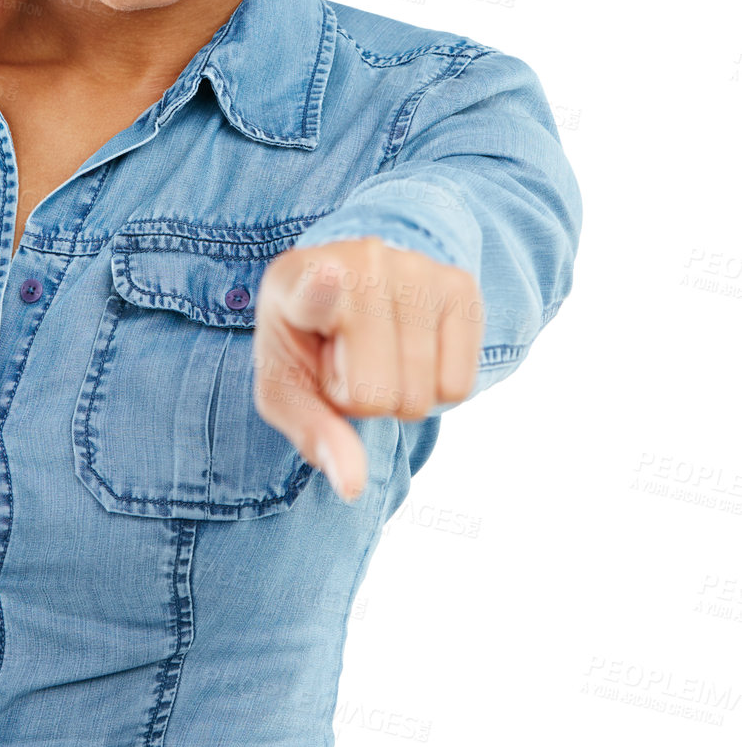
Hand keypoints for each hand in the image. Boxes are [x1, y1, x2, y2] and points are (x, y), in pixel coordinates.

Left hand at [252, 238, 483, 501]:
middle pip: (378, 392)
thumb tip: (354, 486)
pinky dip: (437, 388)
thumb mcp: (287, 390)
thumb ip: (313, 434)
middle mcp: (360, 260)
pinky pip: (460, 385)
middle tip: (348, 361)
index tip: (328, 277)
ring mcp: (415, 266)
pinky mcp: (459, 283)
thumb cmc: (309, 345)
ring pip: (423, 394)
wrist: (352, 286)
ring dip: (400, 393)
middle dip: (364, 399)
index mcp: (296, 282)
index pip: (315, 291)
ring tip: (377, 352)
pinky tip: (411, 349)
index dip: (322, 290)